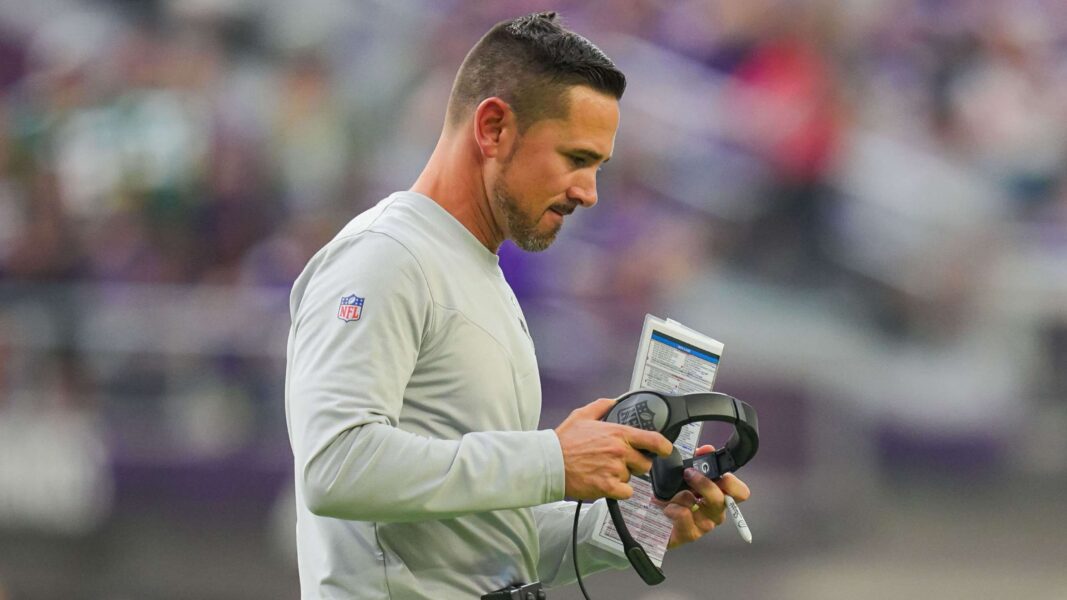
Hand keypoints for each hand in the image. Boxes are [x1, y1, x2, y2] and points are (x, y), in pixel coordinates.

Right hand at [554, 398, 673, 500]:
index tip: (665, 449)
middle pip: (644, 463)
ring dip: (622, 477)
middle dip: (635, 464)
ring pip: (632, 478)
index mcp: (617, 433)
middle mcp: (619, 451)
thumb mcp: (582, 415)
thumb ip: (602, 406)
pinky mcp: (607, 487)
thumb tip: (614, 401)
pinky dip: (617, 491)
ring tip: (603, 471)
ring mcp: (614, 470)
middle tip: (619, 463)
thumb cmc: (563, 442)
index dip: (664, 446)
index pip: (652, 439)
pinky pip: (625, 492)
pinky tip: (604, 483)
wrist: (549, 464)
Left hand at [659, 445, 750, 548]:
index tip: (714, 470)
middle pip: (723, 499)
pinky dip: (673, 508)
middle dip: (705, 483)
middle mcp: (715, 511)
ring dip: (684, 496)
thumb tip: (706, 449)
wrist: (653, 519)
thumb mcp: (684, 475)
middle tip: (689, 474)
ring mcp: (704, 524)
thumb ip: (697, 460)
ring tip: (671, 495)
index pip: (740, 492)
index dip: (731, 482)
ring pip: (703, 507)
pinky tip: (666, 508)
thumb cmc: (673, 496)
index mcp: (719, 496)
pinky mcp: (690, 534)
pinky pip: (685, 516)